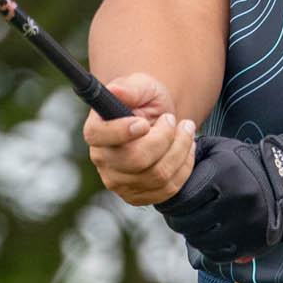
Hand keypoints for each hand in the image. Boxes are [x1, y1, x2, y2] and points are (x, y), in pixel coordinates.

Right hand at [83, 73, 197, 205]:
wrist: (159, 120)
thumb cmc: (145, 101)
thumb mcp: (140, 86)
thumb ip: (129, 88)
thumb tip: (115, 91)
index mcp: (95, 131)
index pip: (100, 136)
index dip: (123, 131)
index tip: (145, 122)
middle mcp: (102, 160)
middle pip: (136, 159)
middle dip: (165, 138)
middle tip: (175, 120)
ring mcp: (119, 182)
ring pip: (158, 175)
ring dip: (181, 149)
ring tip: (187, 130)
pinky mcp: (138, 196)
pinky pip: (169, 189)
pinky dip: (184, 167)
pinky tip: (186, 149)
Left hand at [157, 132, 282, 262]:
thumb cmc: (241, 163)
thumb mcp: (217, 148)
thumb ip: (188, 154)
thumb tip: (161, 164)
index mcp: (223, 174)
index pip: (180, 198)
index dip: (167, 203)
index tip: (165, 202)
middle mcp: (235, 199)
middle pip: (186, 222)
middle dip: (175, 220)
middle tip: (175, 215)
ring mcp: (245, 224)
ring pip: (199, 240)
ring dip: (190, 233)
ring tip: (193, 222)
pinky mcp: (252, 243)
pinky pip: (216, 254)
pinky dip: (207, 246)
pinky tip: (209, 233)